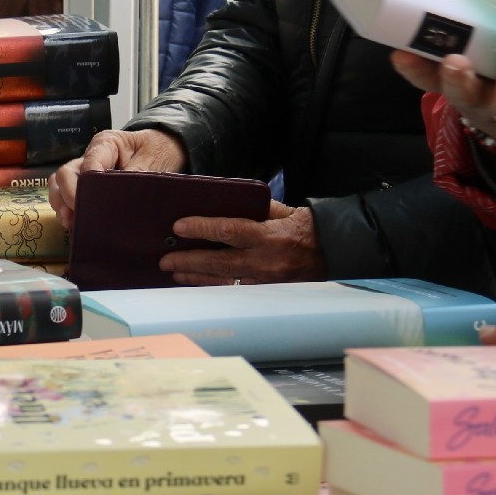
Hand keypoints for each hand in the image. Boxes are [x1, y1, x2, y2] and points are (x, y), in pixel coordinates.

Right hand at [49, 128, 187, 228]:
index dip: (83, 186)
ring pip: (60, 184)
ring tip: (70, 221)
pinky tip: (73, 222)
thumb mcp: (153, 161)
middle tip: (74, 215)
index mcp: (107, 144)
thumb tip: (120, 199)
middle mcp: (92, 155)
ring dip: (61, 203)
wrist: (166, 149)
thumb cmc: (158, 150)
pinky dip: (67, 208)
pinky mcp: (89, 185)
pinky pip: (68, 195)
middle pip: (66, 173)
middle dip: (66, 196)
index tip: (86, 204)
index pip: (87, 164)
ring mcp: (87, 170)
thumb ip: (136, 177)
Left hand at [161, 201, 323, 285]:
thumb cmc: (302, 226)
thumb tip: (219, 203)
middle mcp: (264, 260)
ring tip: (173, 271)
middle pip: (220, 262)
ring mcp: (264, 279)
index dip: (202, 228)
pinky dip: (211, 285)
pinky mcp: (264, 291)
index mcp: (268, 235)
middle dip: (189, 261)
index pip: (229, 230)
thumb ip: (252, 208)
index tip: (179, 226)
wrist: (330, 250)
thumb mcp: (280, 210)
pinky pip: (233, 289)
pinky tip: (194, 281)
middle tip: (165, 259)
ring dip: (195, 276)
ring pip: (223, 280)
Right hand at [389, 29, 495, 145]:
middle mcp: (482, 107)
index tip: (403, 54)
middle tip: (457, 55)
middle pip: (469, 99)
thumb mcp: (459, 80)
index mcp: (458, 94)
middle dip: (461, 79)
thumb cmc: (484, 89)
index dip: (418, 72)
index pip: (431, 85)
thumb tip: (398, 49)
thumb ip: (433, 62)